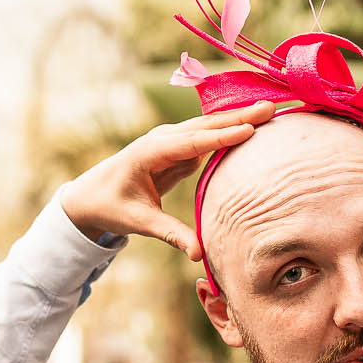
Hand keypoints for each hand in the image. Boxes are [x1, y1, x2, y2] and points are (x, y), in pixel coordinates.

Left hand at [59, 102, 275, 257]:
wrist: (91, 195)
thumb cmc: (111, 206)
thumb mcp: (139, 222)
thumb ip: (171, 234)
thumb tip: (198, 254)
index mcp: (150, 152)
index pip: (192, 142)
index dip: (221, 136)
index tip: (249, 129)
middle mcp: (162, 139)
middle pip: (206, 125)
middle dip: (238, 115)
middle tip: (271, 107)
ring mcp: (171, 141)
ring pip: (209, 126)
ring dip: (239, 117)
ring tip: (270, 110)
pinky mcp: (179, 148)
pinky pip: (208, 136)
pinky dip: (230, 128)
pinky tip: (253, 124)